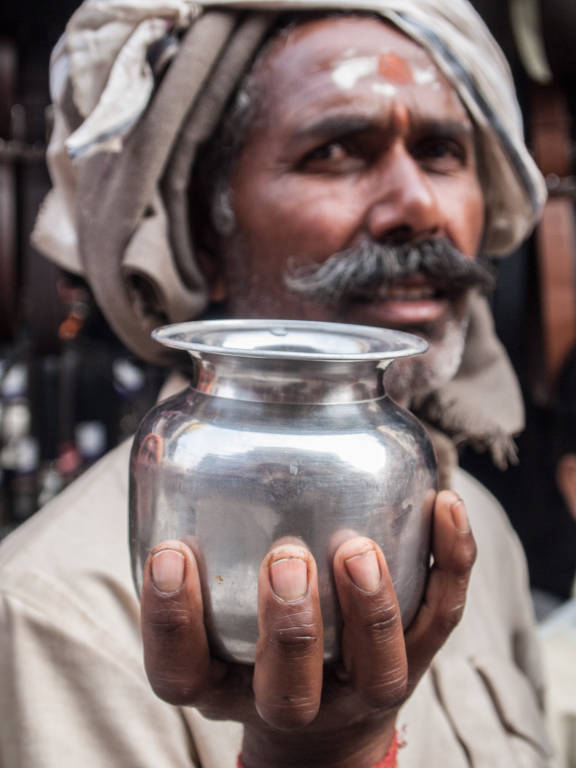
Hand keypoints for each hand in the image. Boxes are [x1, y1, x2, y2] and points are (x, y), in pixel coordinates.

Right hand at [140, 490, 475, 767]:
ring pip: (377, 670)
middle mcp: (292, 696)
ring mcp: (360, 684)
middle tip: (286, 562)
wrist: (325, 707)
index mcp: (224, 681)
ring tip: (358, 549)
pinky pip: (441, 615)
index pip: (181, 670)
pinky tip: (444, 506)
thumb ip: (191, 539)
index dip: (171, 621)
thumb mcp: (207, 603)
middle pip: (288, 692)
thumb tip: (158, 443)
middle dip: (288, 630)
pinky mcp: (415, 657)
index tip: (171, 554)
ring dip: (371, 611)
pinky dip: (449, 561)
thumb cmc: (252, 632)